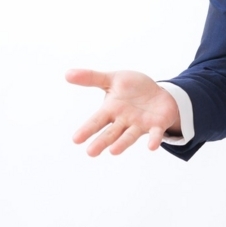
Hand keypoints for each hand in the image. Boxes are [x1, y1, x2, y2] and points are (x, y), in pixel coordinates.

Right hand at [67, 69, 181, 156]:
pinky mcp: (157, 125)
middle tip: (91, 152)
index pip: (97, 121)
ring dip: (122, 144)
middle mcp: (124, 121)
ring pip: (129, 136)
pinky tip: (152, 147)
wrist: (158, 92)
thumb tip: (67, 74)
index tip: (76, 139)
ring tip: (113, 151)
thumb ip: (92, 77)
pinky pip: (155, 134)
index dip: (87, 129)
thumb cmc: (133, 88)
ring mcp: (140, 125)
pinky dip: (154, 140)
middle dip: (101, 142)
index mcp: (111, 110)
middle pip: (111, 133)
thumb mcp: (113, 79)